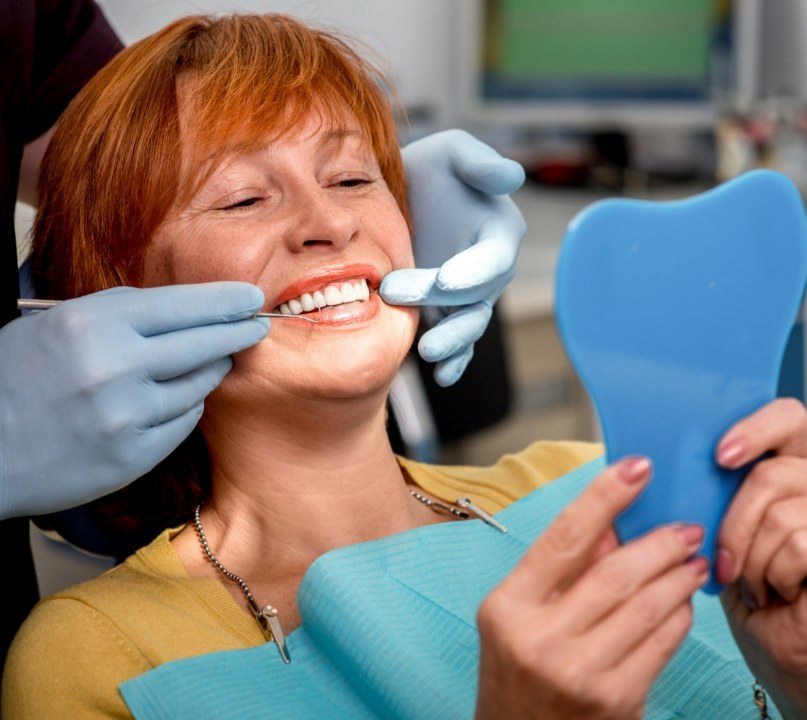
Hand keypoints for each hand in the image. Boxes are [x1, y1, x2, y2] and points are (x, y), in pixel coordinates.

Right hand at [0, 282, 267, 518]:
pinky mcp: (132, 456)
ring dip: (212, 369)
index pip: (182, 305)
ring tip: (216, 359)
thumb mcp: (57, 325)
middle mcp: (114, 368)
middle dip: (238, 332)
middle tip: (257, 326)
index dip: (224, 301)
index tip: (251, 297)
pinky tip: (179, 398)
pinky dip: (186, 407)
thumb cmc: (14, 379)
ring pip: (199, 385)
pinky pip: (182, 422)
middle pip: (203, 343)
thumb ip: (120, 314)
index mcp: (93, 324)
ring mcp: (126, 416)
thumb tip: (185, 310)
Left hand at [380, 129, 525, 385]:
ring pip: (469, 325)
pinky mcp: (446, 314)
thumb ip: (479, 163)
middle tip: (395, 293)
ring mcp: (467, 297)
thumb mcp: (451, 152)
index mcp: (498, 232)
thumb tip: (512, 177)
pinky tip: (442, 376)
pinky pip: (457, 342)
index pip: (493, 258)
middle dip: (442, 302)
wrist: (397, 198)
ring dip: (452, 342)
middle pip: (475, 296)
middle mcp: (488, 270)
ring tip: (428, 353)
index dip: (474, 271)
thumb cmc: (429, 170)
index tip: (446, 280)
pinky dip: (454, 362)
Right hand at [475, 457, 707, 719]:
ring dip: (677, 577)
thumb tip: (612, 521)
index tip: (636, 467)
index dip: (603, 496)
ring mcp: (580, 673)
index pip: (563, 537)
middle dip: (658, 543)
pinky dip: (678, 616)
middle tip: (685, 527)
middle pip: (615, 573)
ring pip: (646, 607)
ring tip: (691, 560)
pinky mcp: (616, 701)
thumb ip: (560, 568)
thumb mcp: (518, 613)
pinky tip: (682, 601)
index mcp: (508, 607)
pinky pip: (661, 644)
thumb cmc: (516, 671)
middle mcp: (540, 639)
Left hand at [714, 398, 806, 716]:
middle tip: (725, 556)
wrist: (779, 644)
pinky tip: (779, 591)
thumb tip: (655, 459)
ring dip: (755, 558)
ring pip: (783, 513)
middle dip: (738, 520)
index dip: (757, 428)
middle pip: (776, 471)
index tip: (721, 456)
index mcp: (790, 464)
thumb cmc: (748, 585)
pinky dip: (777, 574)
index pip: (788, 416)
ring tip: (755, 581)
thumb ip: (709, 484)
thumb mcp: (721, 524)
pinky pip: (800, 543)